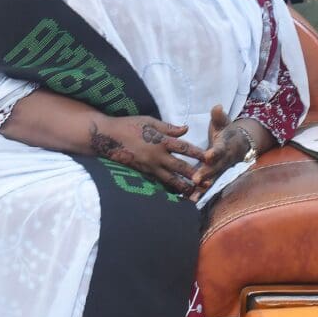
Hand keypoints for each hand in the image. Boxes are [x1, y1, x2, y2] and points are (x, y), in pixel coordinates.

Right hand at [89, 116, 204, 194]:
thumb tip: (186, 129)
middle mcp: (157, 155)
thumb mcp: (150, 121)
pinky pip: (158, 182)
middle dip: (194, 176)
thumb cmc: (129, 125)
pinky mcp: (142, 172)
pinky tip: (175, 195)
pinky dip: (167, 188)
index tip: (210, 158)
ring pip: (169, 179)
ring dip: (183, 187)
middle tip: (207, 183)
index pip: (184, 148)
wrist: (107, 136)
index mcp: (160, 140)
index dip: (198, 153)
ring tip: (194, 194)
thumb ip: (168, 127)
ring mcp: (149, 166)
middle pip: (179, 167)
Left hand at [190, 105, 251, 201]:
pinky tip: (192, 200)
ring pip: (214, 180)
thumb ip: (219, 116)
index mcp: (225, 146)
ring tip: (194, 194)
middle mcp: (225, 160)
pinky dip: (203, 193)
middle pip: (216, 168)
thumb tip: (217, 107)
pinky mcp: (218, 177)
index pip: (220, 149)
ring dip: (204, 187)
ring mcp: (222, 170)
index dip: (214, 153)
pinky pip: (210, 186)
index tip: (207, 156)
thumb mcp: (224, 122)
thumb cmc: (227, 132)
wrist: (241, 145)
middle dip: (206, 174)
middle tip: (196, 179)